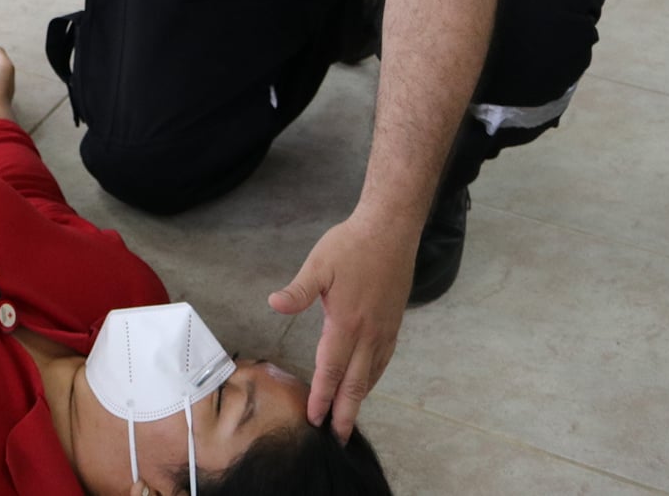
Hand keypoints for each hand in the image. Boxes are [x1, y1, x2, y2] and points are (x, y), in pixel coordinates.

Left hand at [269, 212, 417, 439]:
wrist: (390, 231)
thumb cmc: (351, 245)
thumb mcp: (319, 264)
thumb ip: (299, 289)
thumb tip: (275, 303)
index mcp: (347, 323)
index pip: (332, 369)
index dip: (323, 396)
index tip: (315, 419)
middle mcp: (369, 333)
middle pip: (356, 383)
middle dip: (345, 412)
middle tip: (337, 437)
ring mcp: (384, 330)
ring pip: (371, 374)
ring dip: (359, 398)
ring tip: (349, 417)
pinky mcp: (393, 324)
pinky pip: (383, 360)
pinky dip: (373, 378)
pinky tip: (367, 383)